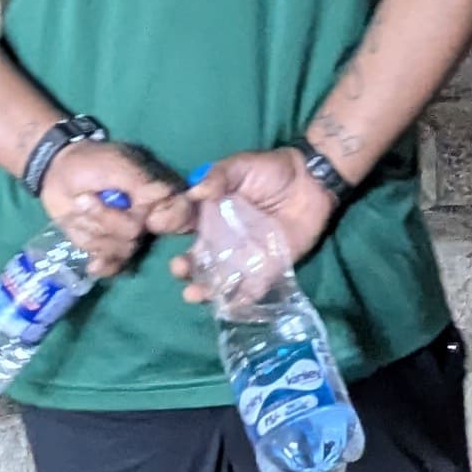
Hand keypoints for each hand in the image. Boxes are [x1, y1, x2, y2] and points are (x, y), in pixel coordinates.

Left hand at [39, 135, 185, 276]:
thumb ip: (141, 182)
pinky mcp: (105, 248)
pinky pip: (112, 266)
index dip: (170, 220)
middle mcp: (144, 218)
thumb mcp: (115, 165)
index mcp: (152, 195)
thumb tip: (168, 194)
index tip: (151, 218)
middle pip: (135, 234)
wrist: (56, 173)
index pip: (179, 214)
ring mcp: (124, 235)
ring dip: (93, 231)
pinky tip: (92, 264)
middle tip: (83, 199)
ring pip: (120, 250)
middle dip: (105, 219)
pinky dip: (102, 265)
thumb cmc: (88, 163)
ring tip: (77, 211)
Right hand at [175, 146, 338, 301]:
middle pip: (198, 258)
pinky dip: (240, 299)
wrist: (311, 181)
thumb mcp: (241, 166)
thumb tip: (195, 192)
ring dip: (205, 289)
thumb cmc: (273, 170)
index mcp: (211, 214)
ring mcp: (243, 256)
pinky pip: (251, 288)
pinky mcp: (267, 268)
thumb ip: (218, 176)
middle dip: (185, 267)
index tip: (160, 225)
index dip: (169, 225)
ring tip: (195, 294)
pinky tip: (229, 305)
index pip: (184, 223)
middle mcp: (222, 239)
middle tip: (179, 268)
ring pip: (219, 278)